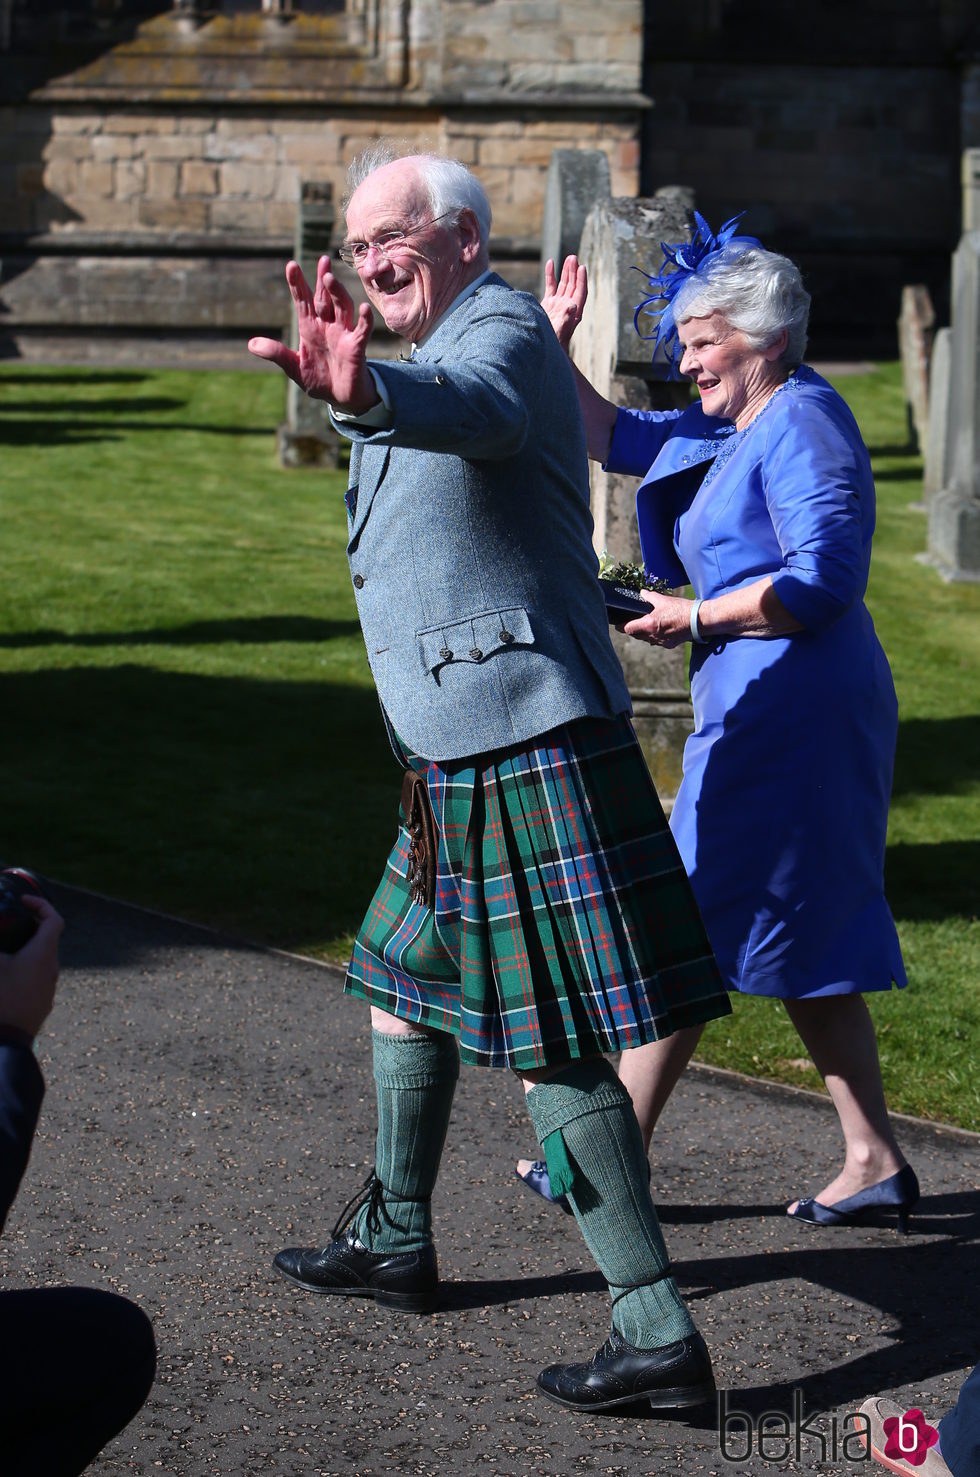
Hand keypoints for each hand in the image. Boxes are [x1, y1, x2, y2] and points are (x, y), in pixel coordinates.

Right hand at [0, 896, 62, 1040]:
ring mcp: (48, 989)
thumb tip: (0, 948)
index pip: (54, 919)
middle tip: (11, 921)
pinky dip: (24, 967)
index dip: (40, 904)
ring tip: (6, 948)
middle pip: (48, 939)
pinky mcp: (41, 1004)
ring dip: (27, 948)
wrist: (6, 1045)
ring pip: (42, 960)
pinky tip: (6, 973)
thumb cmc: (0, 1001)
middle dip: (30, 926)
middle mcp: (51, 969)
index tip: (23, 901)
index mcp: (43, 954)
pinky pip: (36, 977)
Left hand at [248, 256, 378, 413]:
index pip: (302, 300)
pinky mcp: (356, 347)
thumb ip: (276, 354)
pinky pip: (362, 331)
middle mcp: (327, 326)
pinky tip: (363, 309)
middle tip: (322, 261)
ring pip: (342, 307)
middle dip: (323, 280)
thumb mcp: (293, 367)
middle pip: (325, 297)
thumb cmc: (318, 380)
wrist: (340, 398)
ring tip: (330, 278)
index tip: (291, 265)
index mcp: (309, 327)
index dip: (297, 284)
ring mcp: (343, 334)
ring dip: (337, 293)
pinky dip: (364, 320)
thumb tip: (251, 344)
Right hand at [541, 255, 587, 351]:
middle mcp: (568, 305)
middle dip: (574, 271)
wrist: (544, 348)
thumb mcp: (560, 330)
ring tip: (569, 258)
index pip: (580, 292)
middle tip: (574, 258)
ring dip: (566, 271)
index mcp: (574, 311)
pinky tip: (551, 263)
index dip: (582, 280)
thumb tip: (572, 305)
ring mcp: (558, 304)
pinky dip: (551, 275)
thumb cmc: (554, 342)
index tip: (582, 267)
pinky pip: (551, 286)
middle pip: (573, 285)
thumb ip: (566, 317)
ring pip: (564, 284)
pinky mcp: (549, 303)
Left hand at [622, 591, 695, 648]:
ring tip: (647, 625)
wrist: (698, 621)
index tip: (618, 624)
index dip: (621, 626)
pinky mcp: (669, 645)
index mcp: (649, 624)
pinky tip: (660, 629)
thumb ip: (649, 597)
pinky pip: (657, 642)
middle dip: (633, 629)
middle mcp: (653, 636)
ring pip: (646, 640)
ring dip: (644, 634)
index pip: (628, 629)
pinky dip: (656, 637)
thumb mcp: (663, 600)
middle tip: (632, 622)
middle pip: (636, 635)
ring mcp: (661, 642)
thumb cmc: (681, 609)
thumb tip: (642, 593)